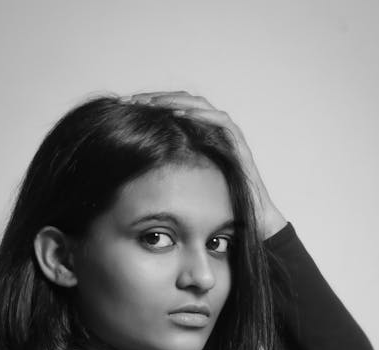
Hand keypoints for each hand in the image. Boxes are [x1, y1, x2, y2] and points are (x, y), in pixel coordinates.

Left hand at [118, 90, 286, 239]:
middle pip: (182, 101)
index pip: (172, 110)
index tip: (124, 108)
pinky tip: (180, 116)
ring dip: (173, 101)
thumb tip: (134, 171)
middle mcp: (213, 132)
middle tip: (131, 101)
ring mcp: (228, 136)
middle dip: (156, 99)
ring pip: (199, 105)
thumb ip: (166, 174)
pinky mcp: (239, 146)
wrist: (253, 222)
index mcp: (199, 137)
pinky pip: (220, 122)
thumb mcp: (183, 186)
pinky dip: (200, 115)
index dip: (149, 106)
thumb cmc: (220, 208)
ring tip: (150, 104)